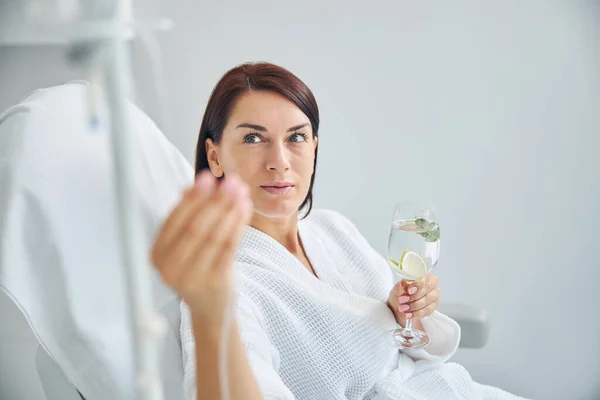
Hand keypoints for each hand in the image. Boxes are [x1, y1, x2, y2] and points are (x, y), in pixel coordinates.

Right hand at [151, 170, 252, 324]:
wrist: (211, 308)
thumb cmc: (198, 268)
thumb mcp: (186, 244)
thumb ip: (189, 215)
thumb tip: (198, 183)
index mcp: (157, 254)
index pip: (175, 220)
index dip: (193, 197)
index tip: (208, 177)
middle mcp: (169, 268)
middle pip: (195, 226)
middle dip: (216, 201)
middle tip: (231, 183)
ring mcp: (190, 278)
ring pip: (214, 236)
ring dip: (230, 210)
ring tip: (242, 193)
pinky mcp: (213, 282)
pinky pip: (229, 247)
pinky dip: (238, 225)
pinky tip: (244, 210)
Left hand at [387, 273, 440, 325]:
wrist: (399, 304)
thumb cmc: (401, 292)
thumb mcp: (399, 287)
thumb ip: (403, 285)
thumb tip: (404, 283)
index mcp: (426, 276)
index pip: (424, 280)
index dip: (417, 285)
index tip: (409, 290)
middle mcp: (433, 286)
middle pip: (426, 292)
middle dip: (412, 298)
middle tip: (402, 300)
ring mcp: (434, 297)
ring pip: (426, 302)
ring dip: (413, 306)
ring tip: (403, 308)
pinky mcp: (433, 308)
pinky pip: (426, 312)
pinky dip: (416, 314)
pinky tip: (408, 314)